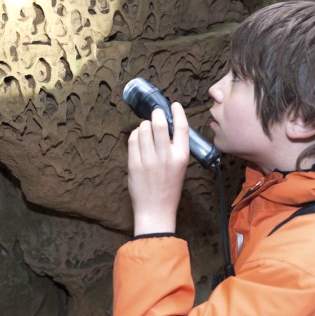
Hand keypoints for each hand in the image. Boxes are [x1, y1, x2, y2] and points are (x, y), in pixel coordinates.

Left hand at [127, 102, 189, 234]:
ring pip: (143, 129)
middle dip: (156, 114)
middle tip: (156, 113)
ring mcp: (148, 160)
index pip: (182, 128)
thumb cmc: (169, 188)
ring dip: (144, 125)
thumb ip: (176, 148)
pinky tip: (138, 137)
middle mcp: (165, 157)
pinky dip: (135, 134)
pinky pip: (133, 140)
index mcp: (181, 157)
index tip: (174, 105)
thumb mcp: (180, 167)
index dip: (178, 112)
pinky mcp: (134, 164)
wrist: (156, 210)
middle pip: (159, 124)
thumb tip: (167, 126)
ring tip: (146, 129)